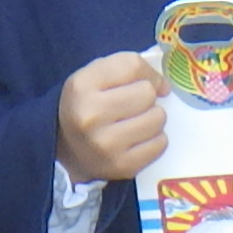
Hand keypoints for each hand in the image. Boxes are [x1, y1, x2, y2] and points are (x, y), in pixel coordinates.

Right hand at [56, 52, 166, 183]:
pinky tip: (138, 139)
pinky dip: (155, 139)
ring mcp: (107, 144)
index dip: (146, 72)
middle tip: (135, 106)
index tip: (145, 81)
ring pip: (158, 118)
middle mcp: (91, 115)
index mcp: (82, 87)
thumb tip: (164, 86)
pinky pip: (160, 143)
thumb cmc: (87, 107)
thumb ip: (126, 68)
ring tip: (137, 122)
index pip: (132, 66)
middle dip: (147, 97)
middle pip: (147, 93)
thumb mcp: (93, 77)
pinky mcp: (123, 166)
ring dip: (153, 118)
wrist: (69, 153)